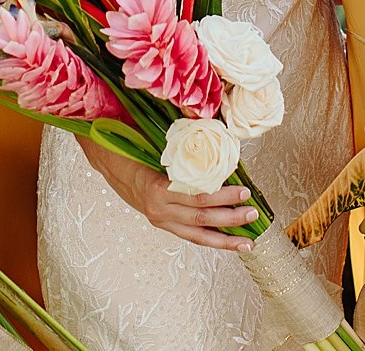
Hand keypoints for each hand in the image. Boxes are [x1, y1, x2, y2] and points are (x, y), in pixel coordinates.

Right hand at [76, 135, 257, 250]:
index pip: (196, 197)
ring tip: (248, 241)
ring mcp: (161, 220)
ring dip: (225, 239)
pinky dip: (212, 239)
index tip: (244, 190)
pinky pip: (191, 236)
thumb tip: (208, 122)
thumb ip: (181, 140)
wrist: (111, 165)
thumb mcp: (154, 140)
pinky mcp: (164, 225)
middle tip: (253, 213)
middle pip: (201, 218)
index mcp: (157, 188)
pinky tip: (230, 242)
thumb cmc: (134, 149)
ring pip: (198, 235)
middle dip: (230, 218)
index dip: (222, 196)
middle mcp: (159, 209)